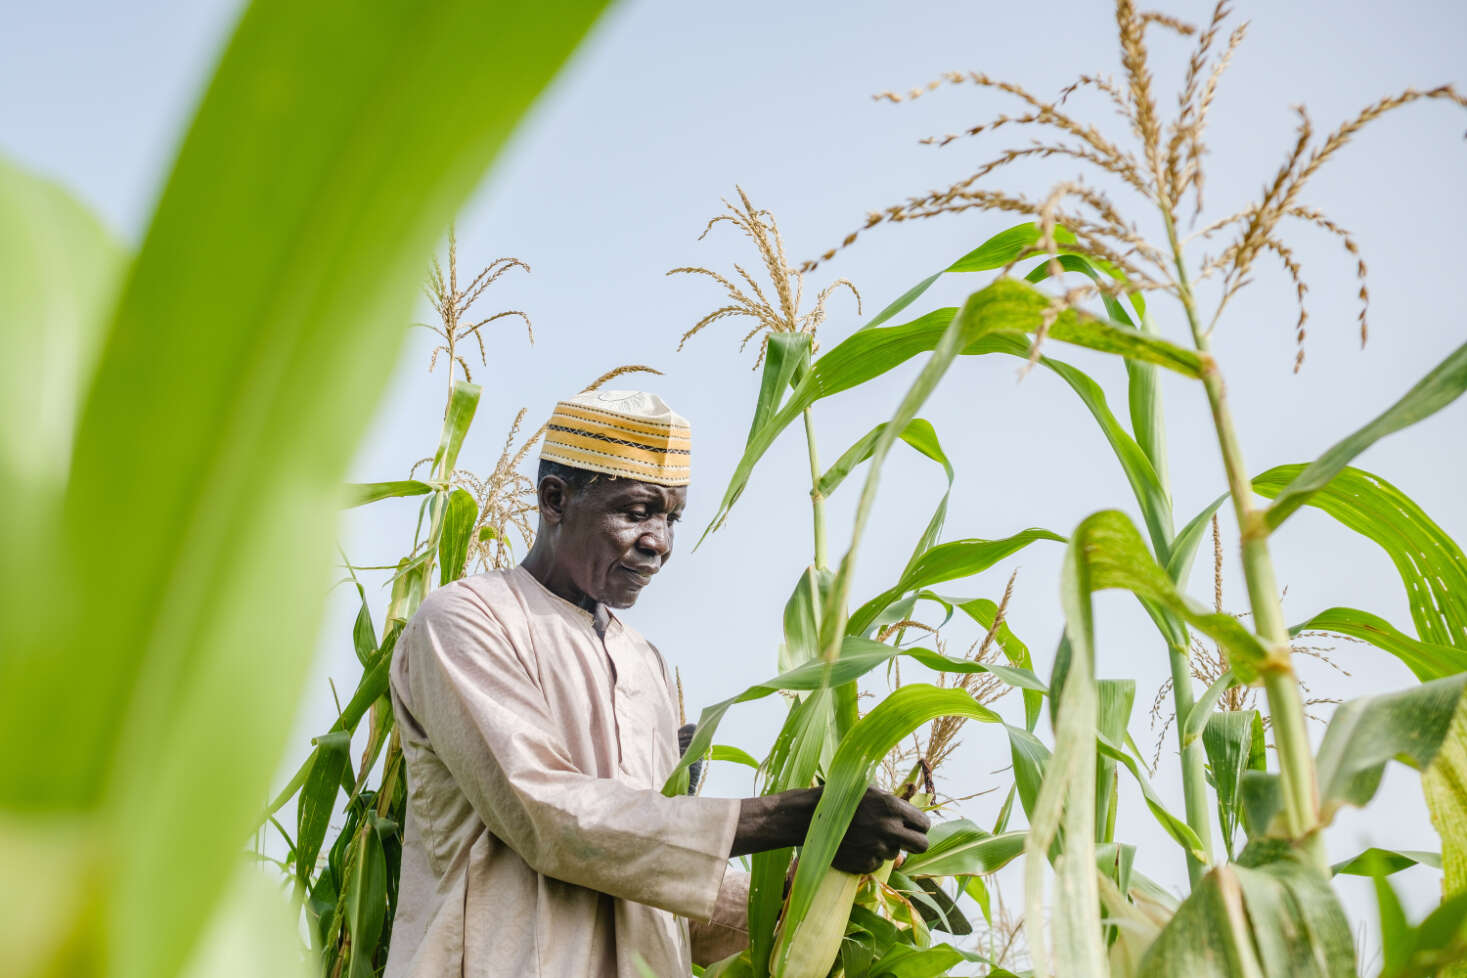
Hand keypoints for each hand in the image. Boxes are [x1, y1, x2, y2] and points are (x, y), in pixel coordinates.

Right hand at [729, 786, 930, 873]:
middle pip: (922, 846)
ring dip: (885, 847)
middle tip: (905, 840)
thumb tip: (912, 819)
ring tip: (864, 834)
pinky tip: (854, 844)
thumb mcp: (869, 791)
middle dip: (915, 843)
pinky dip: (868, 857)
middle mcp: (888, 828)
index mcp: (892, 806)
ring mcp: (876, 848)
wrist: (806, 817)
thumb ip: (892, 804)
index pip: (925, 824)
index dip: (920, 826)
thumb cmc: (839, 797)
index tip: (913, 827)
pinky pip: (876, 864)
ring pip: (895, 854)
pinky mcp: (863, 864)